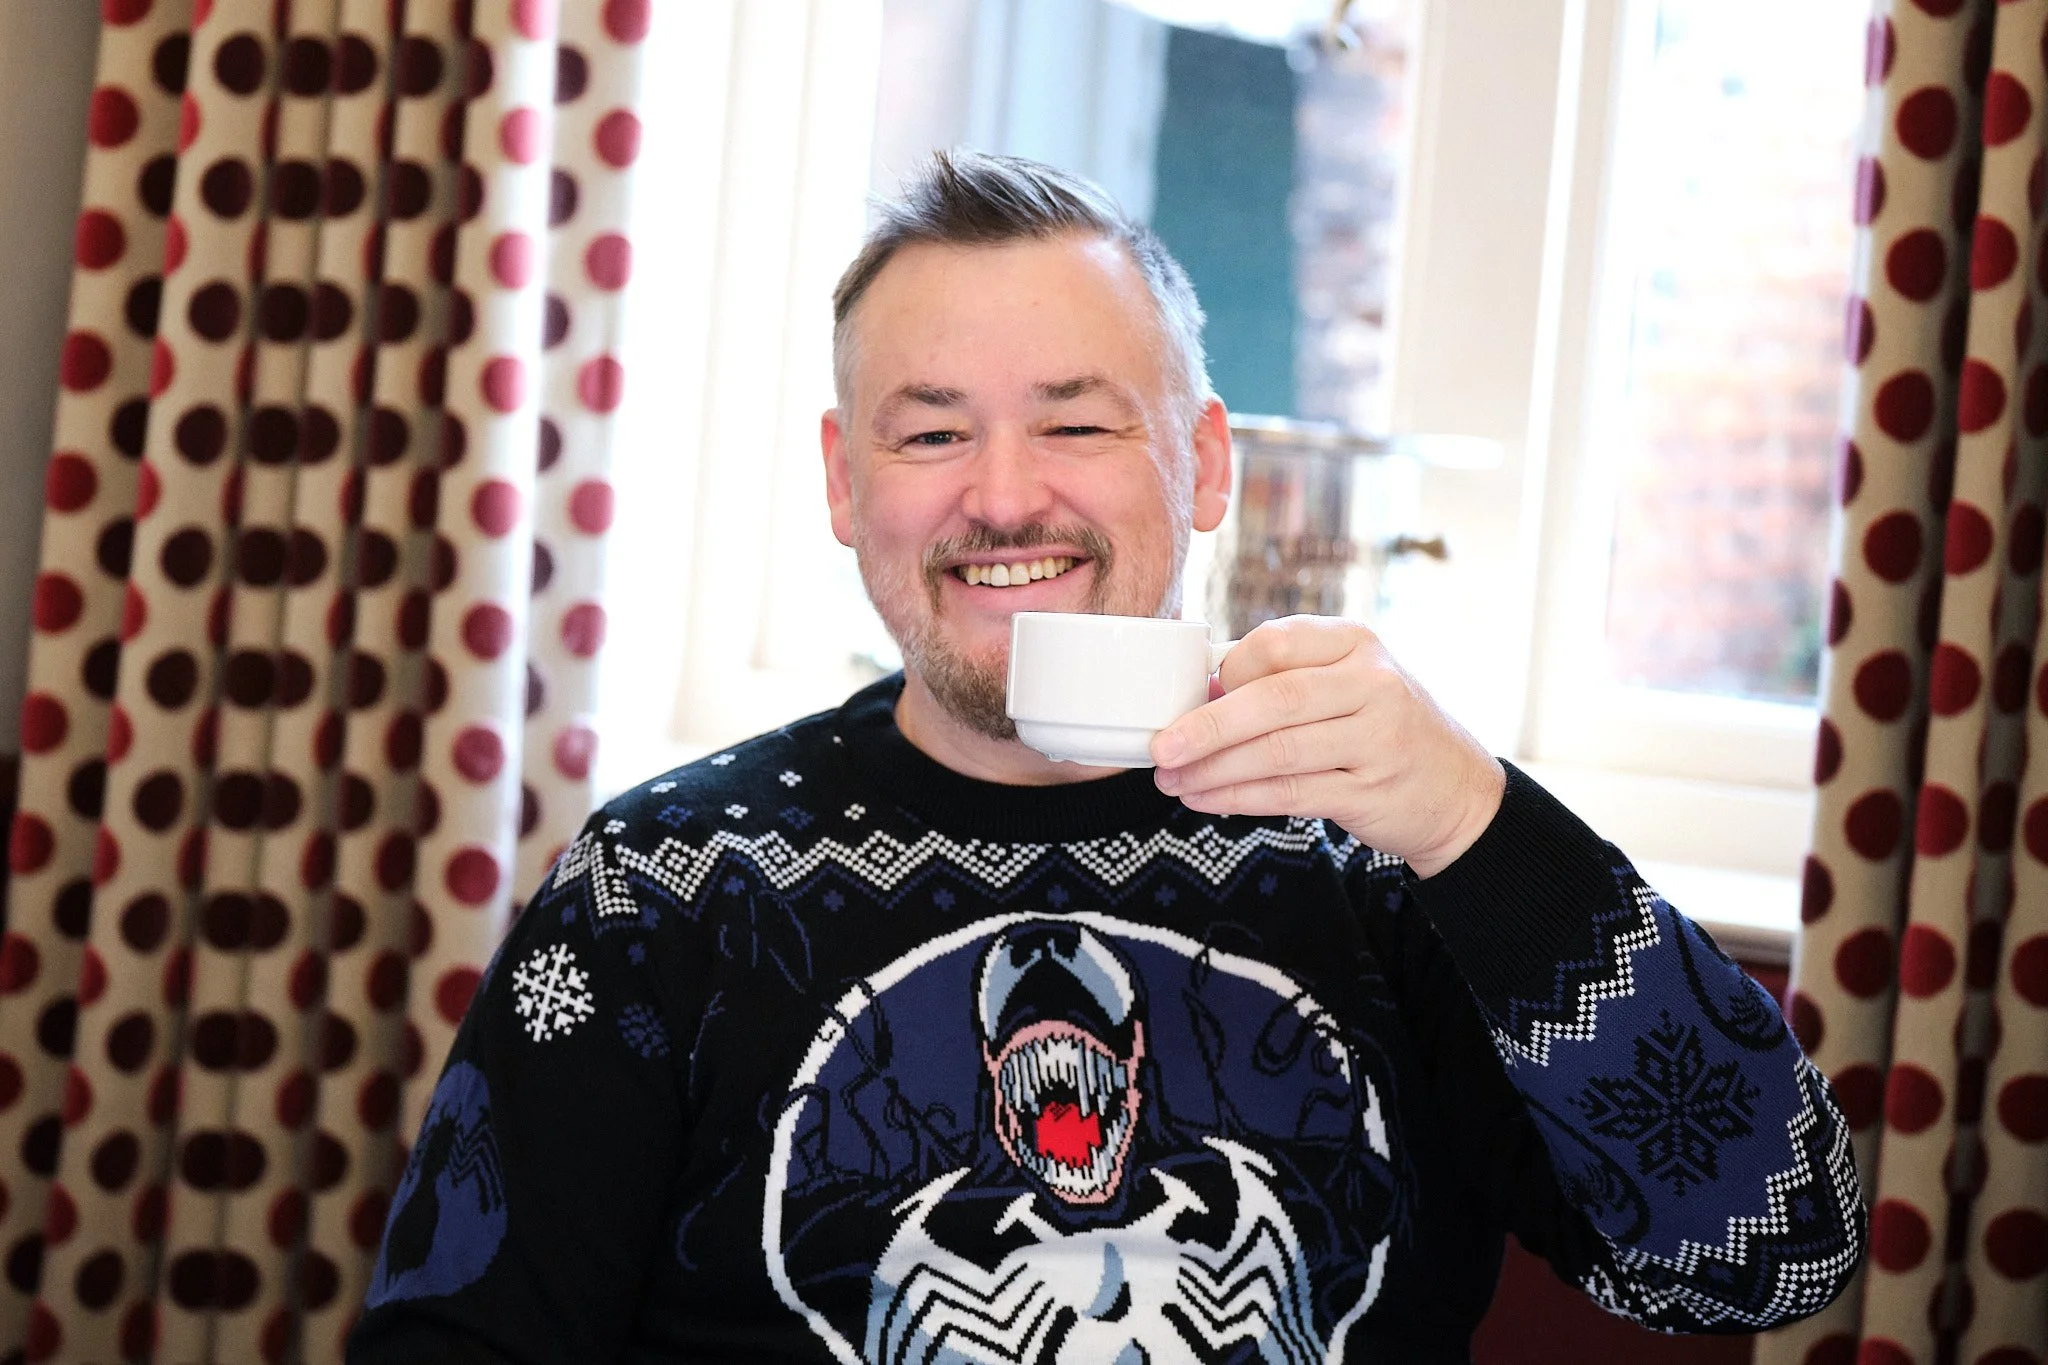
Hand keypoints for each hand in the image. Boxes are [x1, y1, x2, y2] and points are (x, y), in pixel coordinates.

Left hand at [1149, 616, 1505, 876]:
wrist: (1456, 790)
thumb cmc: (1380, 728)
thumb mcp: (1347, 682)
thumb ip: (1285, 678)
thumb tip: (1200, 689)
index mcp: (1356, 642)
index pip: (1276, 644)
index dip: (1226, 672)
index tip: (1190, 698)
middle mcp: (1373, 683)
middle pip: (1274, 699)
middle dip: (1207, 726)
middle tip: (1161, 749)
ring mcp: (1378, 738)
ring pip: (1278, 751)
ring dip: (1215, 770)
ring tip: (1173, 782)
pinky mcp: (1372, 790)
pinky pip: (1291, 793)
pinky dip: (1240, 798)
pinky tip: (1207, 800)